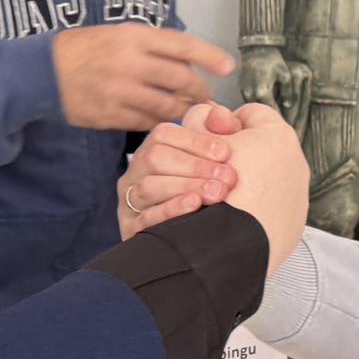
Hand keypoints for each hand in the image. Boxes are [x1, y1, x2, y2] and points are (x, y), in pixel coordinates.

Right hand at [54, 25, 234, 130]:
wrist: (43, 72)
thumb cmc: (85, 49)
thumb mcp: (117, 33)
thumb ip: (151, 44)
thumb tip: (189, 57)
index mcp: (133, 37)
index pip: (181, 45)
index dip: (209, 56)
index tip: (229, 67)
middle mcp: (128, 62)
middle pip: (180, 80)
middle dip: (201, 92)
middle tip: (210, 98)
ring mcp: (119, 91)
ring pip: (166, 106)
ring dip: (185, 112)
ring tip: (193, 114)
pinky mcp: (109, 115)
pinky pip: (145, 122)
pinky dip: (160, 123)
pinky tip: (167, 123)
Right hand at [117, 103, 241, 238]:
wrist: (207, 245)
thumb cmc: (212, 196)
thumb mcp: (218, 159)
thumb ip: (221, 131)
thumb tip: (221, 114)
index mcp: (154, 152)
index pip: (164, 134)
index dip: (196, 140)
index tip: (225, 152)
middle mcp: (138, 174)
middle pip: (155, 158)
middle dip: (195, 166)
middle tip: (227, 177)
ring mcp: (131, 202)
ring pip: (149, 187)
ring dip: (186, 187)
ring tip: (216, 192)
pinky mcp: (132, 229)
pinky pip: (145, 218)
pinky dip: (171, 210)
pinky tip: (194, 206)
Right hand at [216, 102, 309, 274]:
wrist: (235, 245)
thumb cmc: (219, 189)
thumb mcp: (201, 144)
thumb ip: (203, 121)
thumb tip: (214, 113)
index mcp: (277, 135)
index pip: (250, 113)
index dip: (225, 123)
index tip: (211, 137)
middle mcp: (296, 161)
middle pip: (262, 147)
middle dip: (239, 153)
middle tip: (216, 167)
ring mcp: (298, 194)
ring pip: (269, 178)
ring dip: (247, 182)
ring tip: (221, 193)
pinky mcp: (294, 223)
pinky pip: (272, 207)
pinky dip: (254, 208)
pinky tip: (233, 213)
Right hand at [237, 47, 310, 121]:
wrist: (257, 47)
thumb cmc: (272, 59)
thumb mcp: (285, 74)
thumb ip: (288, 92)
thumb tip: (288, 104)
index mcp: (262, 91)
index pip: (271, 111)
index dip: (279, 117)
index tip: (285, 122)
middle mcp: (250, 93)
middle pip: (261, 111)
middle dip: (268, 115)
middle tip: (277, 121)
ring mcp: (244, 90)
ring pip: (253, 107)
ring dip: (260, 109)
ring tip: (270, 111)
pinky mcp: (240, 86)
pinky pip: (249, 99)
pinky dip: (255, 102)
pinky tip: (263, 101)